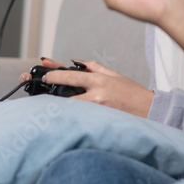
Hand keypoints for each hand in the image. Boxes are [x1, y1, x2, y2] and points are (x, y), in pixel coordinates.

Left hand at [20, 57, 156, 117]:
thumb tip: (75, 62)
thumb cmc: (131, 92)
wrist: (149, 109)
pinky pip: (79, 117)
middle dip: (49, 90)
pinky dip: (69, 115)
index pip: (71, 74)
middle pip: (65, 92)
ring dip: (56, 104)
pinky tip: (59, 116)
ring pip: (69, 107)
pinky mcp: (99, 120)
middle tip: (33, 87)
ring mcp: (96, 109)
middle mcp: (96, 94)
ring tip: (43, 103)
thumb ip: (93, 67)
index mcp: (99, 80)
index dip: (54, 73)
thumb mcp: (113, 74)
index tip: (42, 72)